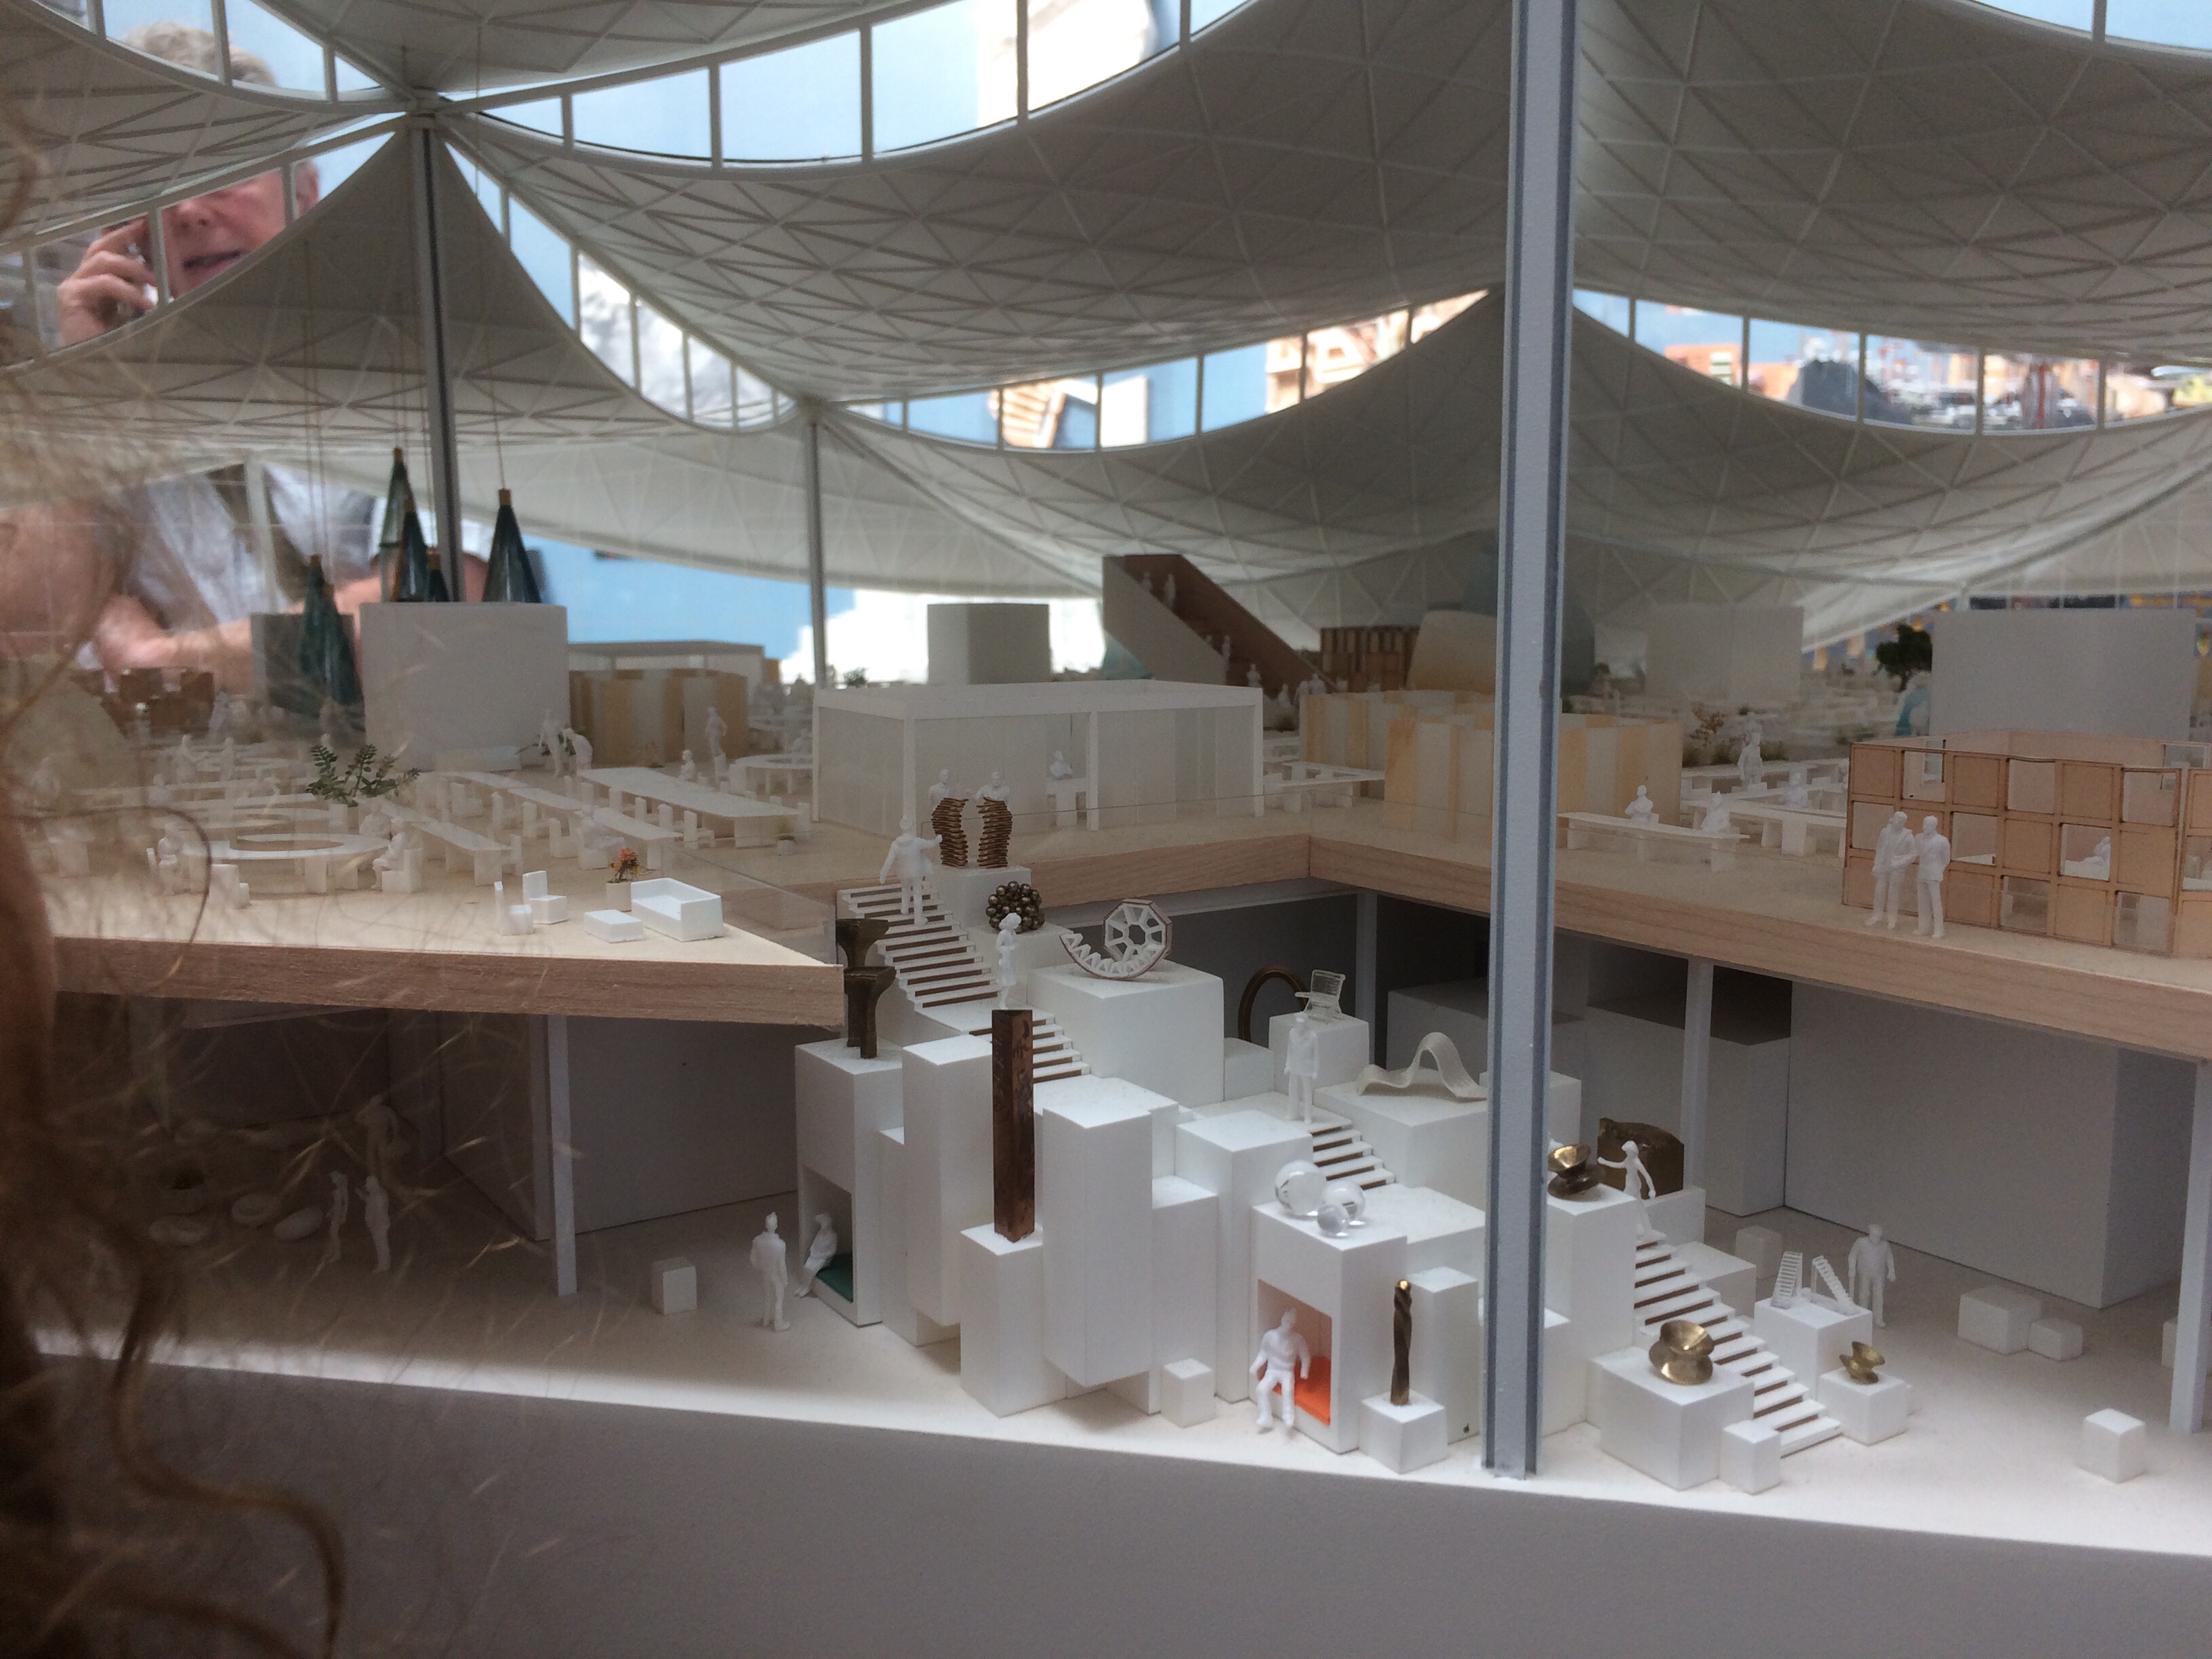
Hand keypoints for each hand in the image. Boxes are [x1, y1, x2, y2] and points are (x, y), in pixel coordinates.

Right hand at [56, 219, 158, 344]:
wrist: (95, 370)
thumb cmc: (118, 346)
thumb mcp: (134, 314)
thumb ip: (140, 294)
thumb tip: (163, 276)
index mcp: (95, 281)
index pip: (108, 249)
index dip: (126, 234)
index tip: (147, 223)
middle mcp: (81, 279)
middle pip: (102, 247)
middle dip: (127, 238)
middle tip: (151, 234)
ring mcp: (73, 287)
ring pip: (104, 261)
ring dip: (135, 269)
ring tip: (158, 284)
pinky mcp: (71, 298)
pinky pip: (103, 283)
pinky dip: (128, 291)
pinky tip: (147, 304)